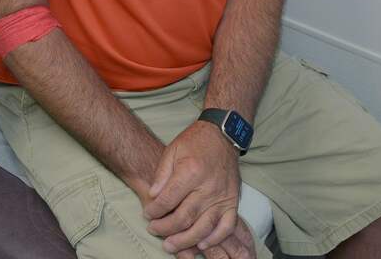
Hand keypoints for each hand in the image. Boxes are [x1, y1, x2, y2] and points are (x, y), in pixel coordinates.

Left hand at [143, 122, 242, 254]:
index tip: (147, 214)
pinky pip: (227, 226)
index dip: (155, 210)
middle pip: (185, 217)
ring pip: (204, 227)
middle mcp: (208, 187)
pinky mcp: (233, 201)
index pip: (168, 199)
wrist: (222, 136)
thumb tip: (153, 196)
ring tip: (171, 245)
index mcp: (190, 172)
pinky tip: (201, 244)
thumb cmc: (194, 142)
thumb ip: (161, 174)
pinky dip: (214, 238)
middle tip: (154, 230)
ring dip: (186, 240)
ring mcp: (222, 197)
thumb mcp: (171, 150)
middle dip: (166, 228)